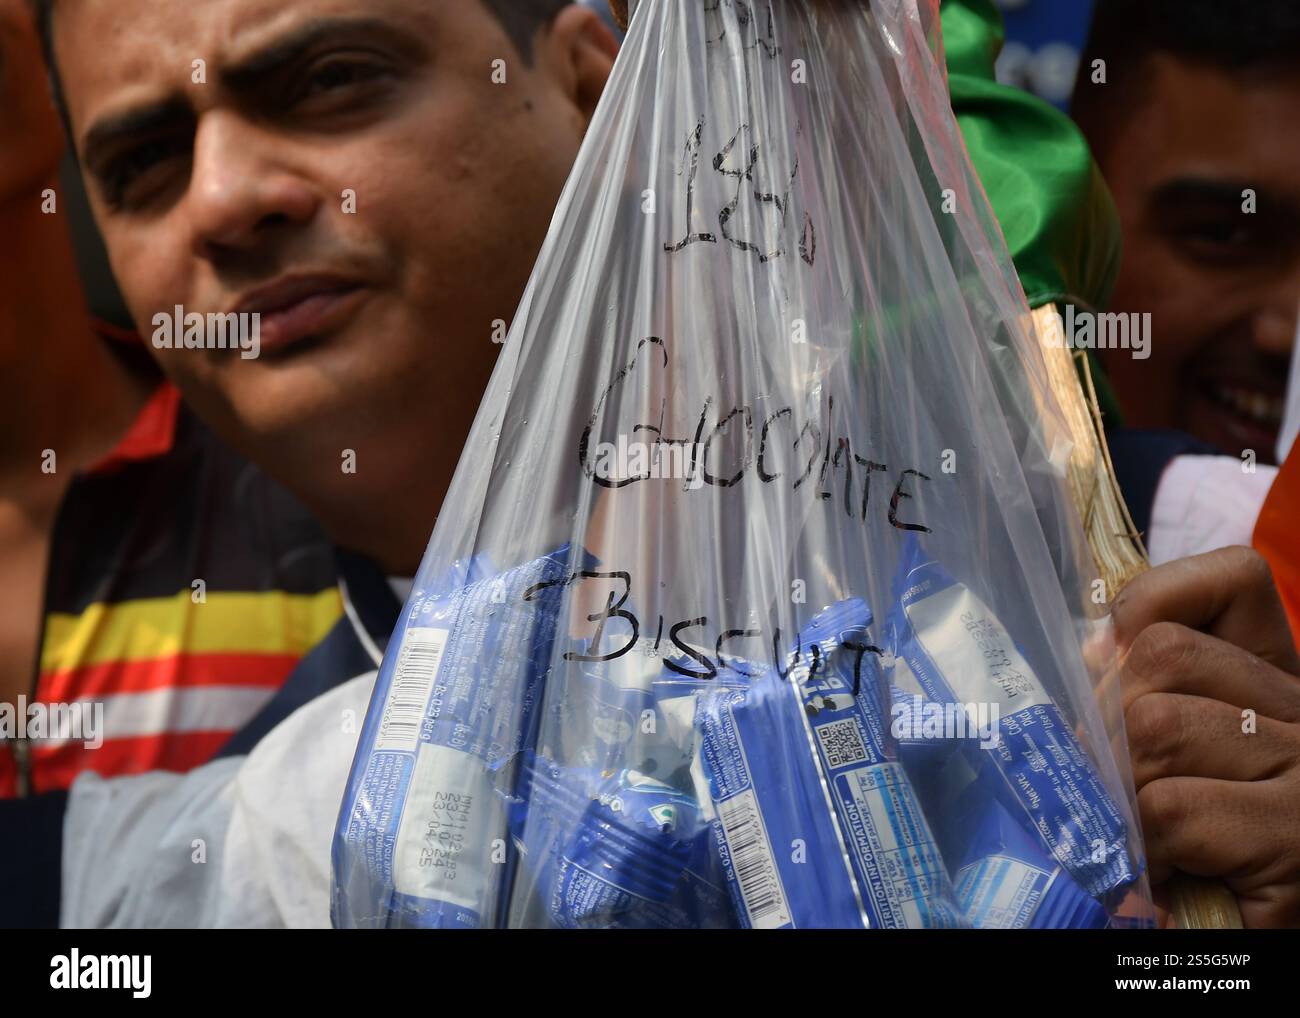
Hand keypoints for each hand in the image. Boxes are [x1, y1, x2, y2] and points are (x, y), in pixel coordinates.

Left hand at [1111, 546, 1299, 927]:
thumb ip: (1151, 692)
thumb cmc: (1210, 850)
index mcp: (1280, 681)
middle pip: (1163, 654)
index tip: (1102, 658)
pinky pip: (1171, 808)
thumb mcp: (1181, 751)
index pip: (1234, 579)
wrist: (1266, 922)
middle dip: (1108, 719)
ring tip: (1138, 835)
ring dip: (1121, 789)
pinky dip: (1144, 845)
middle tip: (1112, 785)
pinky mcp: (1296, 842)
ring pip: (1156, 726)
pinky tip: (1162, 874)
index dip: (1149, 603)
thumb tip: (1091, 652)